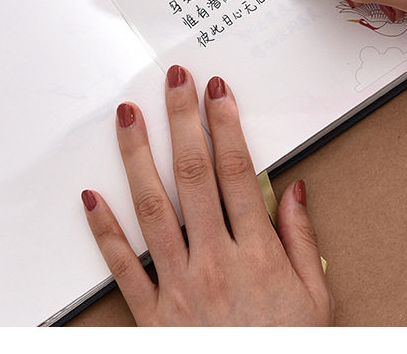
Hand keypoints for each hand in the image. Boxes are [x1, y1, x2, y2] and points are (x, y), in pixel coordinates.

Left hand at [81, 65, 332, 325]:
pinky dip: (104, 229)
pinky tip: (90, 195)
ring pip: (152, 206)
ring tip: (127, 116)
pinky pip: (122, 265)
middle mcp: (214, 260)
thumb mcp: (316, 300)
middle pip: (193, 175)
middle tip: (173, 80)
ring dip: (137, 156)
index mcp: (257, 253)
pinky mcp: (152, 313)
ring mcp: (179, 284)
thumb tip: (296, 189)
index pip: (237, 171)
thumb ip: (303, 241)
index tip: (216, 90)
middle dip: (182, 120)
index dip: (225, 124)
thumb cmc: (287, 350)